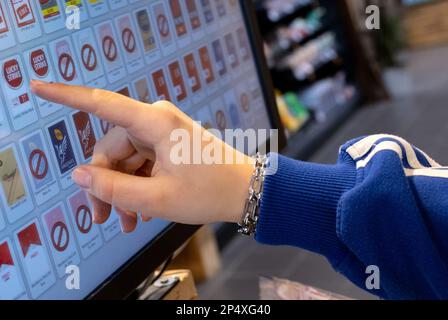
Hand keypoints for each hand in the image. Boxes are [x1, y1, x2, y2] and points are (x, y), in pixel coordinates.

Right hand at [31, 81, 253, 232]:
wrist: (247, 191)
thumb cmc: (210, 191)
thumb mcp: (156, 198)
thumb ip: (113, 188)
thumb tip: (80, 175)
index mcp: (154, 122)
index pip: (101, 103)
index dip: (66, 96)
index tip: (37, 87)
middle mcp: (156, 121)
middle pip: (110, 149)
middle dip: (105, 185)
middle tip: (104, 218)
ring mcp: (162, 133)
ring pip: (125, 161)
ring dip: (122, 192)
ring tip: (129, 222)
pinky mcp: (168, 145)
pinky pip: (140, 164)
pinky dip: (137, 186)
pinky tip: (141, 211)